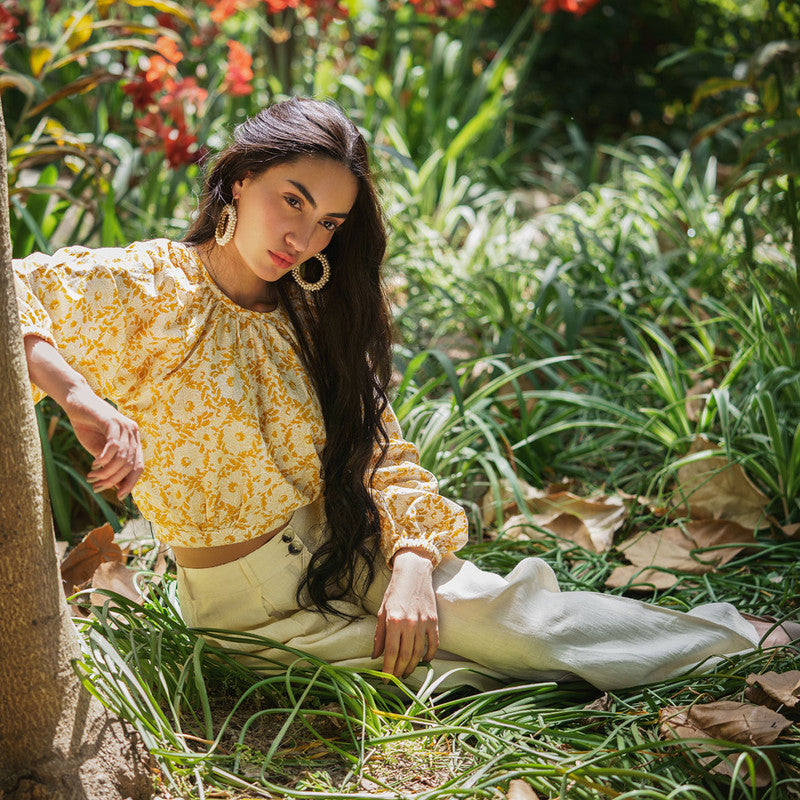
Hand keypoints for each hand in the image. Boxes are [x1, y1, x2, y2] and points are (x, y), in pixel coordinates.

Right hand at [63, 384, 143, 500]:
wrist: (76, 403)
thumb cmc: (88, 427)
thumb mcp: (100, 451)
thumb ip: (110, 466)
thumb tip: (117, 489)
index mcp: (133, 441)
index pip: (138, 467)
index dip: (131, 482)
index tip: (120, 496)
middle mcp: (133, 433)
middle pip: (130, 465)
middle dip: (113, 480)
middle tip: (96, 487)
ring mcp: (125, 426)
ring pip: (122, 458)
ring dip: (106, 472)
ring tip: (91, 477)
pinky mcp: (114, 421)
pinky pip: (114, 447)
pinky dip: (104, 459)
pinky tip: (94, 464)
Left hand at [372, 548, 438, 677]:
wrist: (414, 573)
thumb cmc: (395, 591)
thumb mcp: (382, 611)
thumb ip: (379, 635)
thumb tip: (375, 656)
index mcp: (393, 621)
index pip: (390, 652)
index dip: (387, 669)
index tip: (385, 679)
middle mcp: (409, 623)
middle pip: (405, 656)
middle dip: (399, 671)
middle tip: (395, 678)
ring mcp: (423, 623)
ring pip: (418, 653)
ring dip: (412, 666)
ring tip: (406, 672)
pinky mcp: (434, 621)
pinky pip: (433, 644)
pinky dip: (429, 655)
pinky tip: (424, 661)